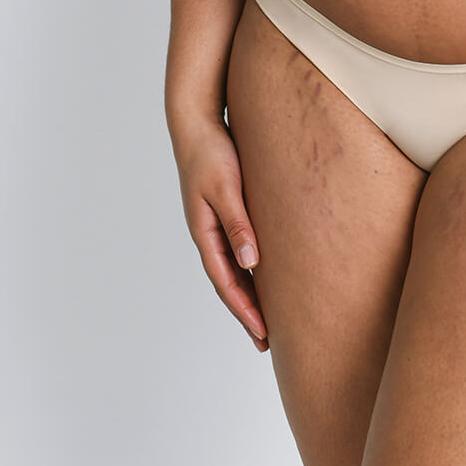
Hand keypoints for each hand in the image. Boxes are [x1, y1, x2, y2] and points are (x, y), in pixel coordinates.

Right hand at [170, 116, 268, 350]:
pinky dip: (250, 270)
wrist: (197, 123)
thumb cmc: (211, 152)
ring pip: (233, 269)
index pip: (226, 282)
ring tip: (267, 319)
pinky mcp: (224, 213)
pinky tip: (264, 276)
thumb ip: (238, 224)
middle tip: (267, 341)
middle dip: (246, 313)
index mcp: (205, 233)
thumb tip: (251, 263)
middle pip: (229, 283)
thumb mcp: (226, 188)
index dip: (244, 310)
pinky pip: (238, 249)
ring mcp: (214, 225)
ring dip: (248, 295)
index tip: (263, 334)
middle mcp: (208, 234)